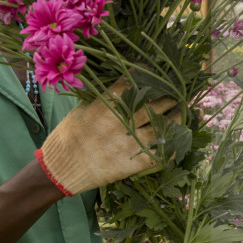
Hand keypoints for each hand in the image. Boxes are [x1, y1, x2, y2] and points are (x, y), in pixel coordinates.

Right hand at [37, 83, 179, 195]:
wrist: (61, 170)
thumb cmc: (68, 137)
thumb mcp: (80, 109)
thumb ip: (102, 97)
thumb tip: (123, 85)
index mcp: (106, 105)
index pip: (133, 82)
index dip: (146, 75)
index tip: (153, 72)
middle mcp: (122, 122)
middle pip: (154, 103)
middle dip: (167, 96)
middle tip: (175, 92)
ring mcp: (130, 143)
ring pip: (163, 125)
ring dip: (175, 117)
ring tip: (181, 111)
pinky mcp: (134, 163)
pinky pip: (161, 152)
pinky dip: (171, 145)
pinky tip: (177, 138)